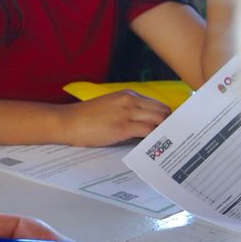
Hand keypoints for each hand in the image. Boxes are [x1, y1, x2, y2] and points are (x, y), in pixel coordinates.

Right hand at [57, 89, 171, 145]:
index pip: (157, 104)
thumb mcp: (111, 106)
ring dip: (165, 131)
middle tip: (172, 138)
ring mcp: (128, 112)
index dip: (166, 117)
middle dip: (170, 124)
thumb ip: (129, 111)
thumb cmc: (86, 118)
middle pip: (163, 110)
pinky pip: (149, 131)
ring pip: (159, 119)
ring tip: (166, 144)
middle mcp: (131, 100)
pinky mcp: (123, 127)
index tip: (170, 128)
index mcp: (128, 94)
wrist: (68, 122)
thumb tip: (146, 125)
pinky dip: (155, 138)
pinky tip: (155, 146)